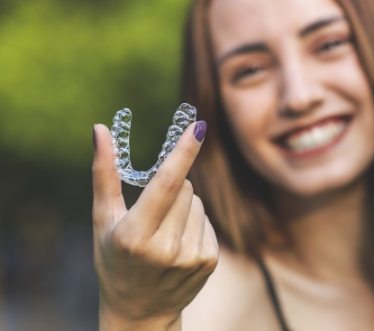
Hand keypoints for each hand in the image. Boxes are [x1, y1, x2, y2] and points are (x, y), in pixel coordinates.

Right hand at [92, 121, 217, 329]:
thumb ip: (104, 173)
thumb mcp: (102, 220)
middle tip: (153, 212)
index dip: (183, 152)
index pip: (165, 184)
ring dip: (183, 206)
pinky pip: (207, 220)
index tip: (198, 126)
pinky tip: (178, 244)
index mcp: (135, 236)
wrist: (139, 311)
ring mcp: (190, 257)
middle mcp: (165, 248)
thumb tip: (100, 129)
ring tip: (164, 232)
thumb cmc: (114, 259)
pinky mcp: (209, 261)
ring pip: (197, 202)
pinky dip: (194, 223)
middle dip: (171, 187)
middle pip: (184, 187)